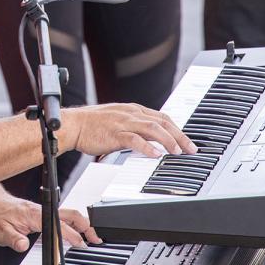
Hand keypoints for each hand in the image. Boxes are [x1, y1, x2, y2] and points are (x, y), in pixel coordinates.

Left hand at [0, 190, 101, 252]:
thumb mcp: (0, 231)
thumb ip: (12, 239)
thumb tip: (22, 245)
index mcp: (34, 214)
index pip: (58, 225)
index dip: (71, 235)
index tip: (81, 244)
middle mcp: (41, 210)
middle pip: (70, 214)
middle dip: (86, 226)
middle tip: (96, 239)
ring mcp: (43, 211)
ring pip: (68, 214)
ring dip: (82, 224)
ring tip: (91, 238)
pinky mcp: (42, 213)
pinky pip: (62, 216)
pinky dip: (74, 224)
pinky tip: (76, 232)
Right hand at [66, 103, 196, 158]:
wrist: (73, 125)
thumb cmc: (92, 125)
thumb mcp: (118, 120)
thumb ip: (134, 125)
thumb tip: (151, 138)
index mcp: (133, 109)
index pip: (162, 117)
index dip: (177, 129)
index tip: (187, 141)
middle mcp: (131, 113)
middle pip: (162, 122)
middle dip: (179, 136)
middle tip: (191, 149)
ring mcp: (123, 122)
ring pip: (152, 128)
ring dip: (168, 140)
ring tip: (177, 152)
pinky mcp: (115, 134)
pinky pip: (135, 140)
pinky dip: (147, 147)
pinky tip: (156, 155)